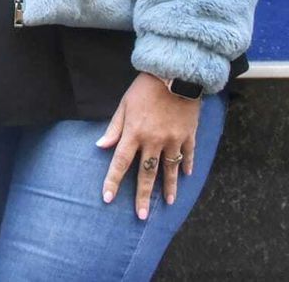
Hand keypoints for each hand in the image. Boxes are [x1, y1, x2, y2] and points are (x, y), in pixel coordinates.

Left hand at [96, 72, 200, 219]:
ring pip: (169, 169)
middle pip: (146, 173)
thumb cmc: (145, 87)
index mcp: (134, 133)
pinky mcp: (188, 134)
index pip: (121, 162)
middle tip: (142, 216)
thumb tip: (101, 146)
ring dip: (168, 188)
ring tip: (168, 203)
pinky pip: (187, 154)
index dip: (112, 181)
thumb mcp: (124, 104)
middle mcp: (153, 140)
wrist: (175, 73)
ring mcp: (173, 139)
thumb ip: (114, 127)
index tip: (107, 198)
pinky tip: (186, 176)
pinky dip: (186, 165)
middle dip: (143, 196)